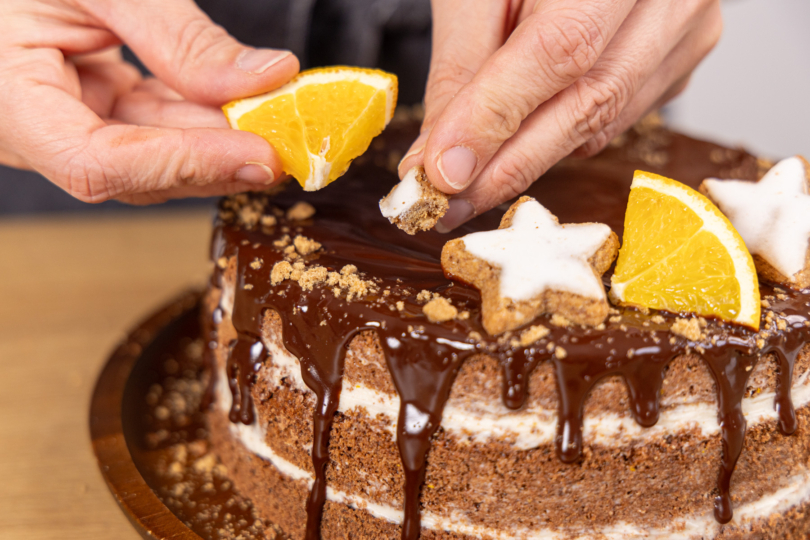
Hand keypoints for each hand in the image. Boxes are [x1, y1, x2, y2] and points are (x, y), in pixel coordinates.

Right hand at [0, 0, 298, 203]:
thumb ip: (179, 36)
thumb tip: (266, 78)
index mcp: (10, 101)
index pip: (97, 164)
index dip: (183, 165)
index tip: (255, 154)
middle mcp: (34, 131)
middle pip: (139, 171)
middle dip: (220, 156)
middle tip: (288, 137)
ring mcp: (66, 126)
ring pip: (156, 154)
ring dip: (220, 138)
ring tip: (275, 118)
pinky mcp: (95, 113)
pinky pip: (155, 128)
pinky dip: (203, 118)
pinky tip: (244, 107)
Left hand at [400, 0, 720, 230]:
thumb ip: (464, 66)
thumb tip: (440, 159)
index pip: (561, 48)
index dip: (497, 119)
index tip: (439, 175)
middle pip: (591, 99)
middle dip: (508, 165)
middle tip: (445, 205)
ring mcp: (689, 24)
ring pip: (604, 119)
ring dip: (530, 159)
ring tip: (468, 182)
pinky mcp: (683, 57)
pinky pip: (618, 116)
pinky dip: (562, 136)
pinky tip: (522, 141)